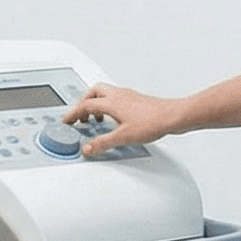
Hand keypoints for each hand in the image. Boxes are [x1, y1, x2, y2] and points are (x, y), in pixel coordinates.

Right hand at [64, 83, 187, 153]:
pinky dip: (109, 105)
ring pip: (105, 93)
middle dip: (83, 102)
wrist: (173, 116)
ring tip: (96, 118)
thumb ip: (103, 143)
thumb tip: (88, 148)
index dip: (73, 114)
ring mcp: (128, 96)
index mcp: (111, 102)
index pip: (85, 105)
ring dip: (96, 103)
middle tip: (80, 116)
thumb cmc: (152, 122)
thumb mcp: (123, 137)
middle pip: (93, 92)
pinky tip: (115, 118)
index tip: (67, 121)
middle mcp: (118, 95)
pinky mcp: (136, 99)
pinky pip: (116, 98)